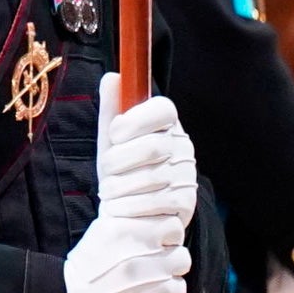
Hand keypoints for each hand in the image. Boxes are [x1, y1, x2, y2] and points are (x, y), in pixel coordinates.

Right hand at [61, 212, 190, 292]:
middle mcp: (145, 261)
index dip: (167, 236)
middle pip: (182, 258)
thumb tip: (153, 214)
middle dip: (169, 264)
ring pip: (179, 287)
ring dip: (165, 290)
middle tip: (150, 270)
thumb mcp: (100, 232)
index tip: (156, 244)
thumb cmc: (83, 270)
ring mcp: (152, 290)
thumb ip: (130, 221)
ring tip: (143, 291)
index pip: (174, 227)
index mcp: (132, 235)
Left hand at [94, 74, 196, 231]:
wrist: (127, 214)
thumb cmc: (121, 171)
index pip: (164, 109)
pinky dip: (130, 206)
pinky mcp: (186, 203)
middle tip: (106, 172)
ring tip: (111, 191)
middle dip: (119, 161)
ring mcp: (186, 175)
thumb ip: (112, 110)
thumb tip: (112, 77)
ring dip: (120, 187)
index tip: (114, 133)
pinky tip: (122, 207)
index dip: (137, 120)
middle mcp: (182, 148)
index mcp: (165, 126)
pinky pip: (157, 202)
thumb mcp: (111, 141)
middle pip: (153, 146)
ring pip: (152, 176)